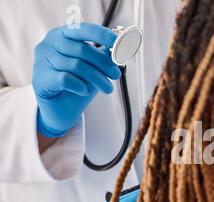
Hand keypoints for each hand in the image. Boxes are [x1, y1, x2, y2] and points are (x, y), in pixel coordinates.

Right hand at [33, 23, 120, 137]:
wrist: (61, 110)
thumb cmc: (78, 84)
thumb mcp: (94, 67)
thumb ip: (104, 55)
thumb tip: (121, 46)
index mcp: (61, 35)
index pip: (83, 29)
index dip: (102, 35)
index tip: (119, 43)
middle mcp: (48, 44)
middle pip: (82, 50)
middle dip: (104, 63)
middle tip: (115, 75)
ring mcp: (41, 61)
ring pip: (77, 66)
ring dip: (98, 78)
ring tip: (107, 88)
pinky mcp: (41, 79)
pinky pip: (66, 79)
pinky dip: (80, 85)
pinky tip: (85, 91)